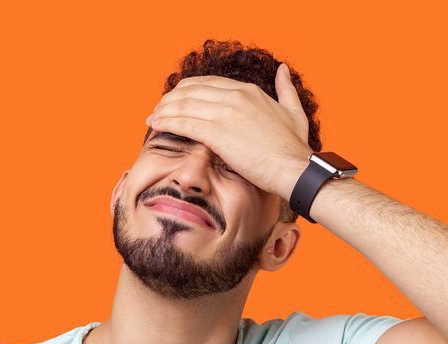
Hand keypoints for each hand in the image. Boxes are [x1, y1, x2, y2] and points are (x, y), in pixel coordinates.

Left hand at [144, 63, 312, 199]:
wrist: (294, 169)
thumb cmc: (294, 149)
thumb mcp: (294, 112)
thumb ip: (286, 90)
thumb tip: (283, 70)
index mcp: (248, 91)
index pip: (207, 84)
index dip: (187, 91)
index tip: (176, 101)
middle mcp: (234, 97)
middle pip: (190, 90)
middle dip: (170, 99)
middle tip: (159, 111)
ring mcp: (225, 113)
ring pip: (184, 105)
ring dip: (164, 111)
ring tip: (153, 119)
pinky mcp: (218, 133)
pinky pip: (185, 123)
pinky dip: (167, 122)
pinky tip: (157, 126)